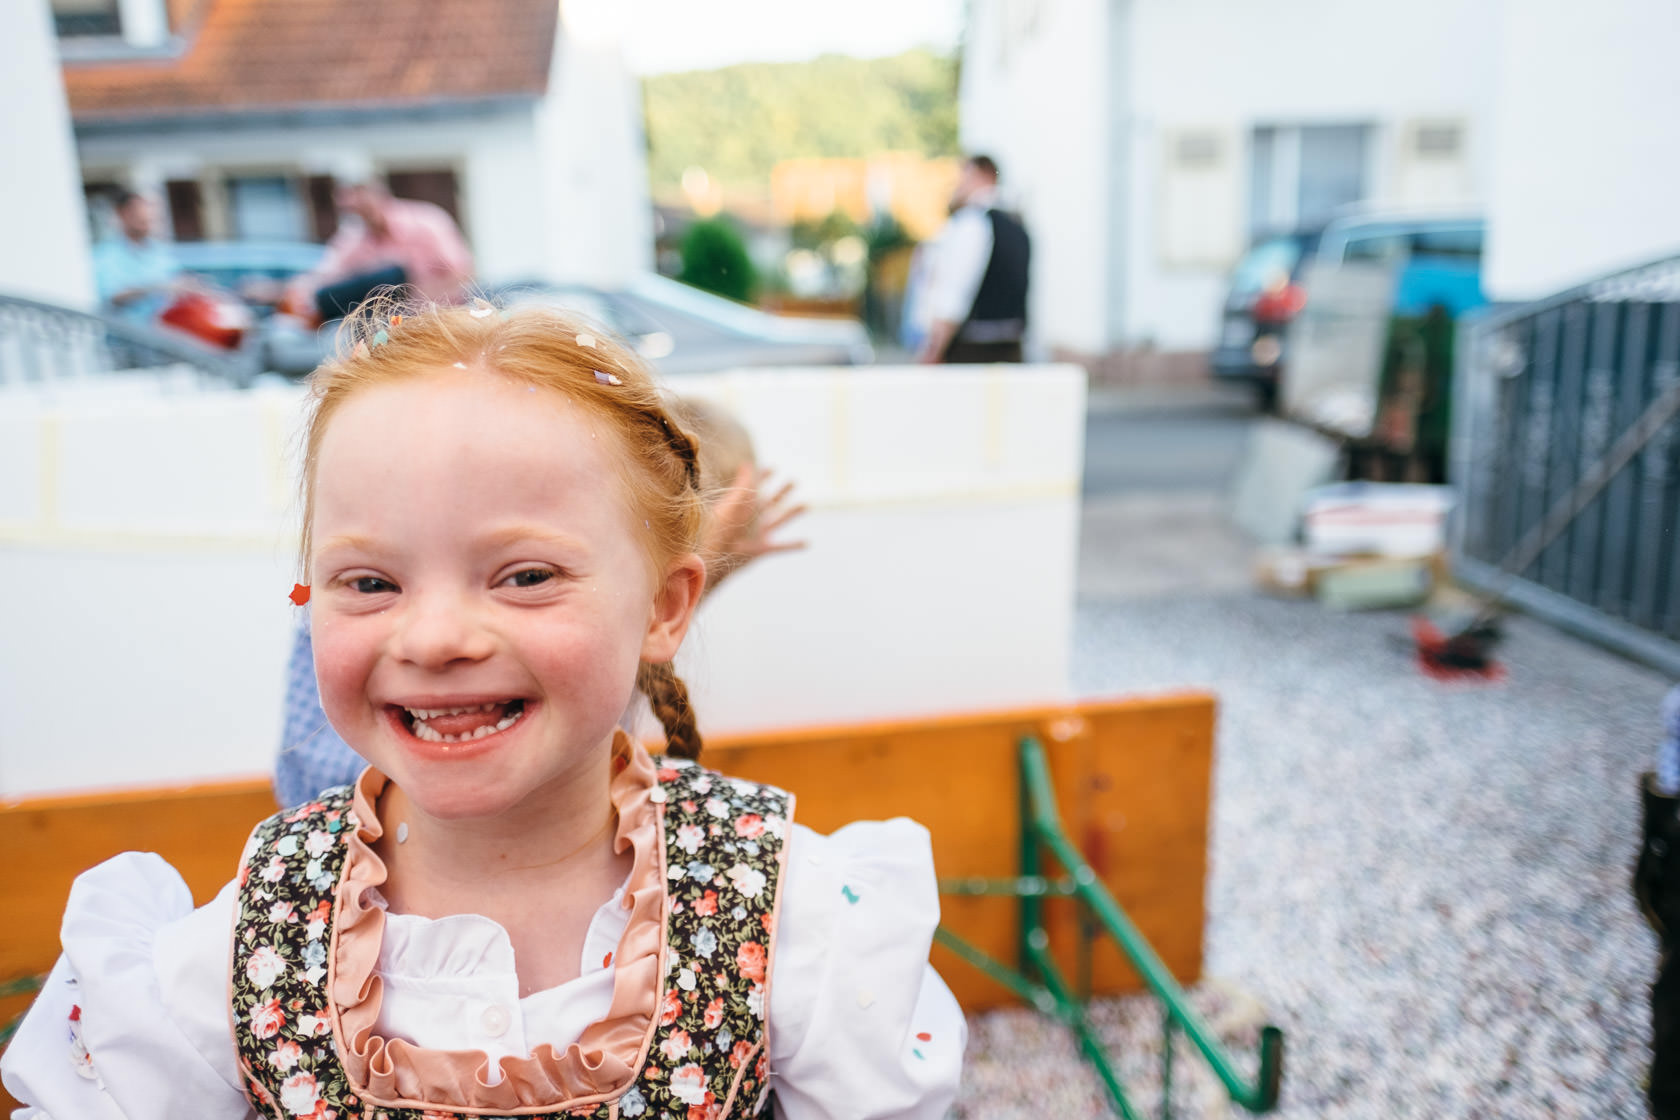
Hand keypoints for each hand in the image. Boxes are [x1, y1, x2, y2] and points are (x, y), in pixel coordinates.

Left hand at [702, 464, 807, 591]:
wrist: (715, 556)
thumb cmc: (720, 528)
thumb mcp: (734, 503)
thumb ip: (743, 485)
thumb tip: (748, 463)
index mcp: (743, 506)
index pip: (756, 487)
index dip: (764, 477)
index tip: (773, 467)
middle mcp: (753, 519)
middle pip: (771, 502)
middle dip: (782, 492)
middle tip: (793, 481)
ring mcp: (759, 534)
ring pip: (780, 520)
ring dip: (793, 513)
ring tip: (805, 505)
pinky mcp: (762, 549)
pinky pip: (782, 547)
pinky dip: (794, 545)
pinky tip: (806, 543)